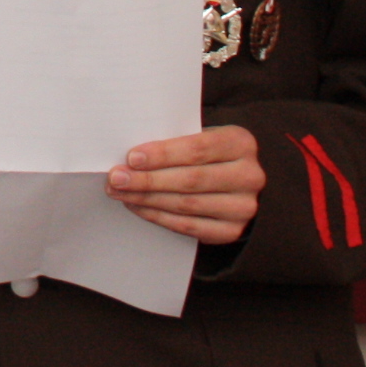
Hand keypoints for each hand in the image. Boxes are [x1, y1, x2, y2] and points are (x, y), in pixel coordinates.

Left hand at [108, 124, 262, 243]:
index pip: (198, 149)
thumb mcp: (198, 136)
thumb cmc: (206, 152)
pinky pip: (188, 226)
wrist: (235, 181)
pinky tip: (137, 206)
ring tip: (119, 192)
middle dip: (148, 180)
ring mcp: (244, 207)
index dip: (163, 154)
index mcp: (240, 143)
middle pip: (190, 180)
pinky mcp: (232, 230)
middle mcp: (249, 176)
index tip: (132, 158)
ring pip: (186, 204)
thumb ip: (173, 141)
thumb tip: (129, 157)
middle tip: (116, 178)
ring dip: (147, 199)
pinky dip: (158, 216)